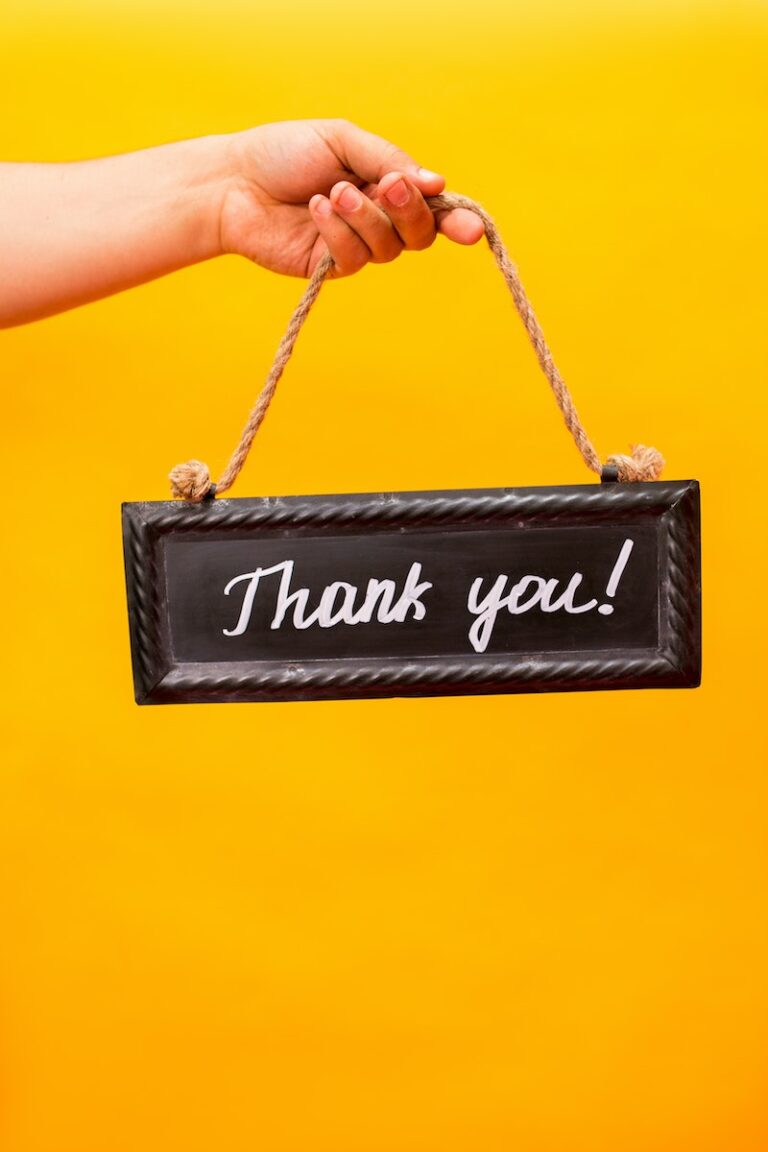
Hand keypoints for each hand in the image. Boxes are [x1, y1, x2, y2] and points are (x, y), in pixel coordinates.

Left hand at [218, 119, 484, 277]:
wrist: (233, 180)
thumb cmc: (283, 153)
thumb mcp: (341, 140)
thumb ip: (388, 160)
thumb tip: (437, 184)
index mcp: (387, 185)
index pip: (434, 207)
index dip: (457, 220)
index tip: (472, 229)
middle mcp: (378, 219)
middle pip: (420, 234)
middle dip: (410, 211)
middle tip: (387, 187)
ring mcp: (356, 246)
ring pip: (388, 248)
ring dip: (365, 217)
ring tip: (332, 192)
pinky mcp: (329, 268)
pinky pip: (354, 259)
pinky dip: (338, 231)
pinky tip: (315, 208)